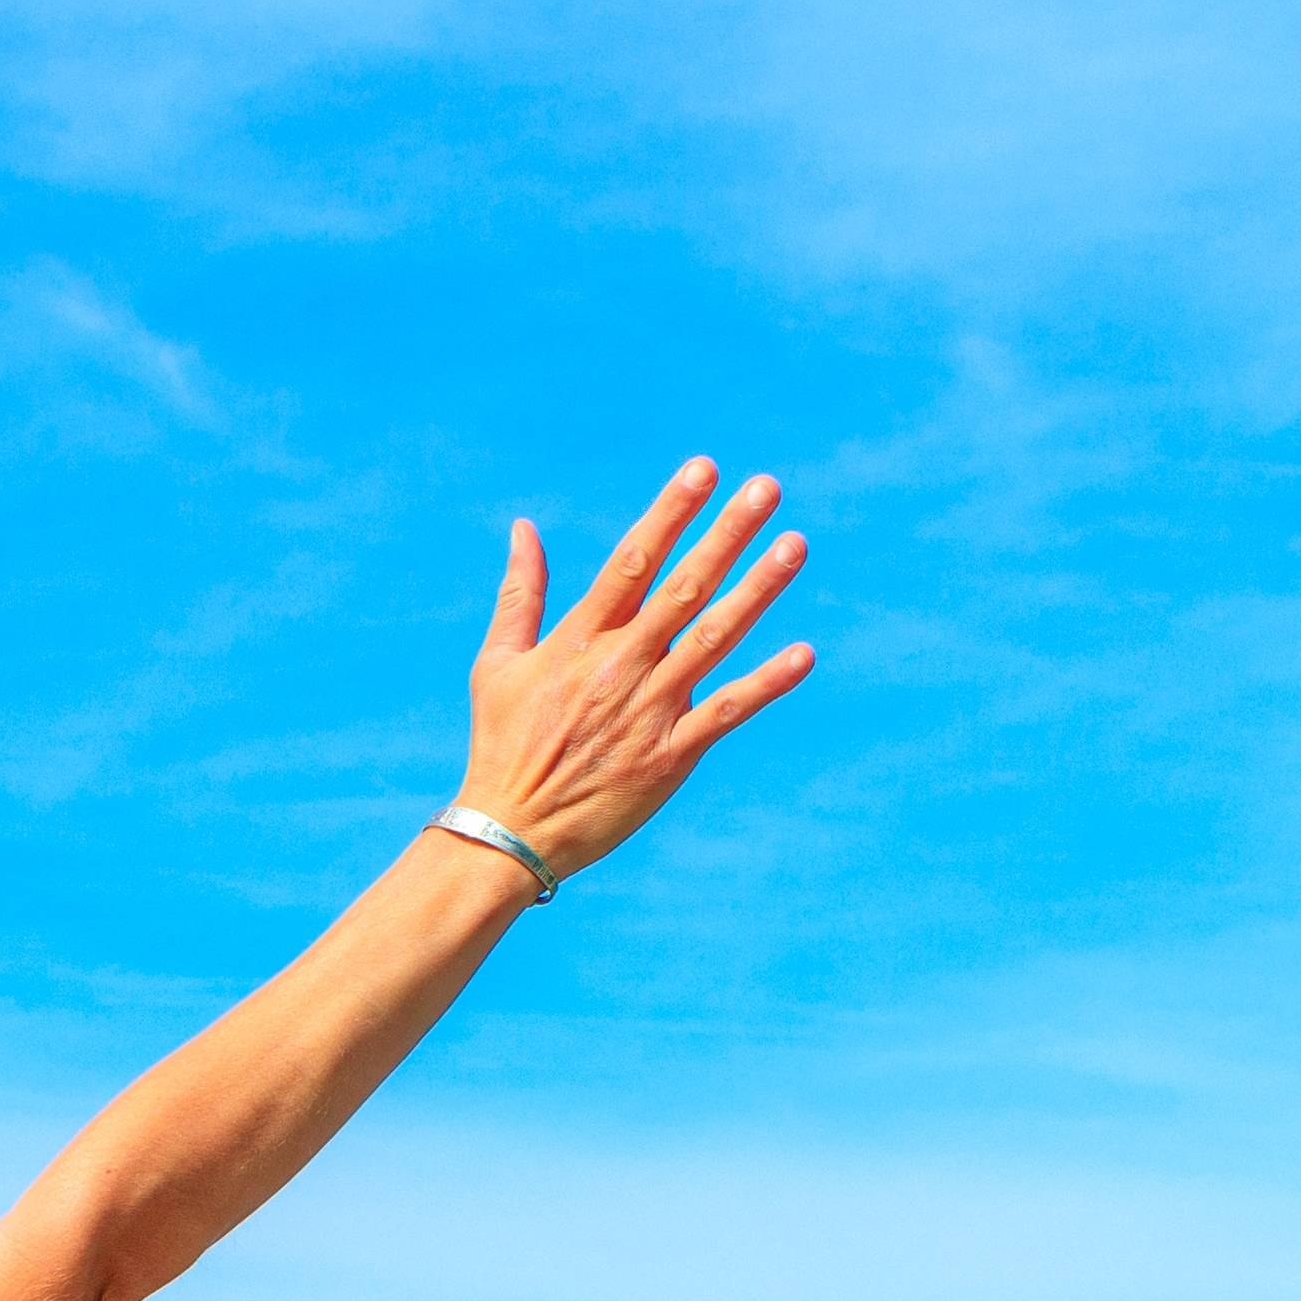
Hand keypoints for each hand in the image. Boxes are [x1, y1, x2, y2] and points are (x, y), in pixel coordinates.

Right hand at [460, 457, 814, 880]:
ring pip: (712, 638)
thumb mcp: (497, 661)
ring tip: (795, 545)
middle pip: (683, 587)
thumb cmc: (502, 743)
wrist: (510, 831)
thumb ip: (520, 592)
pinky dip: (765, 683)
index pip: (633, 560)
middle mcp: (619, 666)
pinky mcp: (670, 757)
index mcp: (579, 638)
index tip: (704, 469)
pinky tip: (804, 653)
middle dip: (727, 534)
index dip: (671, 512)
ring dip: (758, 590)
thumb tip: (525, 526)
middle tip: (767, 488)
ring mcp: (649, 710)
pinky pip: (726, 712)